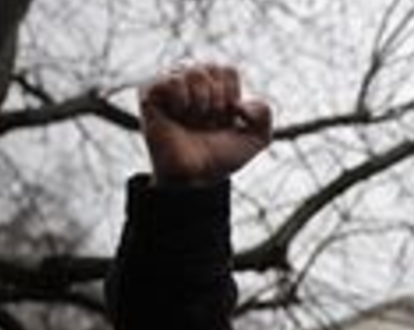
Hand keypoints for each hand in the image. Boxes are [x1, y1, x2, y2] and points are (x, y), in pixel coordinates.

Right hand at [139, 64, 271, 186]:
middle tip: (207, 122)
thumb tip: (241, 102)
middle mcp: (191, 82)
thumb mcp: (258, 138)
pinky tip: (178, 114)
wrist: (196, 177)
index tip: (224, 120)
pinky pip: (170, 79)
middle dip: (218, 100)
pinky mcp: (149, 94)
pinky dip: (181, 98)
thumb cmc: (222, 157)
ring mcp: (169, 86)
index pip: (228, 70)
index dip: (231, 98)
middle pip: (213, 67)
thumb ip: (265, 113)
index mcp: (213, 86)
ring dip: (201, 100)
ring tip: (193, 119)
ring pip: (193, 70)